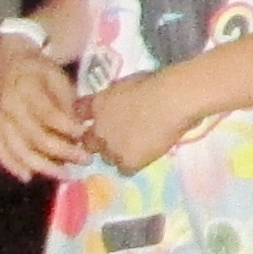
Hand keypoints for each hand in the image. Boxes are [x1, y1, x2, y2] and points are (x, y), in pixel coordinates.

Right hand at [0, 34, 90, 182]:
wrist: (3, 60)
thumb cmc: (36, 69)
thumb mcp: (56, 77)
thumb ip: (66, 103)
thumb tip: (78, 131)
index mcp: (26, 88)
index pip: (48, 114)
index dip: (68, 128)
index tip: (86, 135)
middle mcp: (8, 106)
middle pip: (36, 137)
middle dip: (63, 152)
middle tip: (85, 161)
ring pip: (18, 150)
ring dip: (43, 166)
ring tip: (65, 175)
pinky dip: (12, 166)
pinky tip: (29, 176)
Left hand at [84, 71, 207, 175]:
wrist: (172, 101)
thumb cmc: (155, 84)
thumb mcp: (126, 83)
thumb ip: (113, 96)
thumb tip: (114, 102)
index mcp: (97, 105)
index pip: (80, 116)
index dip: (90, 120)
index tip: (99, 121)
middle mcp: (98, 130)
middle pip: (90, 143)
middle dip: (100, 141)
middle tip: (119, 138)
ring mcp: (111, 148)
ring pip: (108, 158)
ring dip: (117, 154)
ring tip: (136, 147)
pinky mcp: (127, 163)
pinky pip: (124, 170)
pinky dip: (133, 165)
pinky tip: (144, 156)